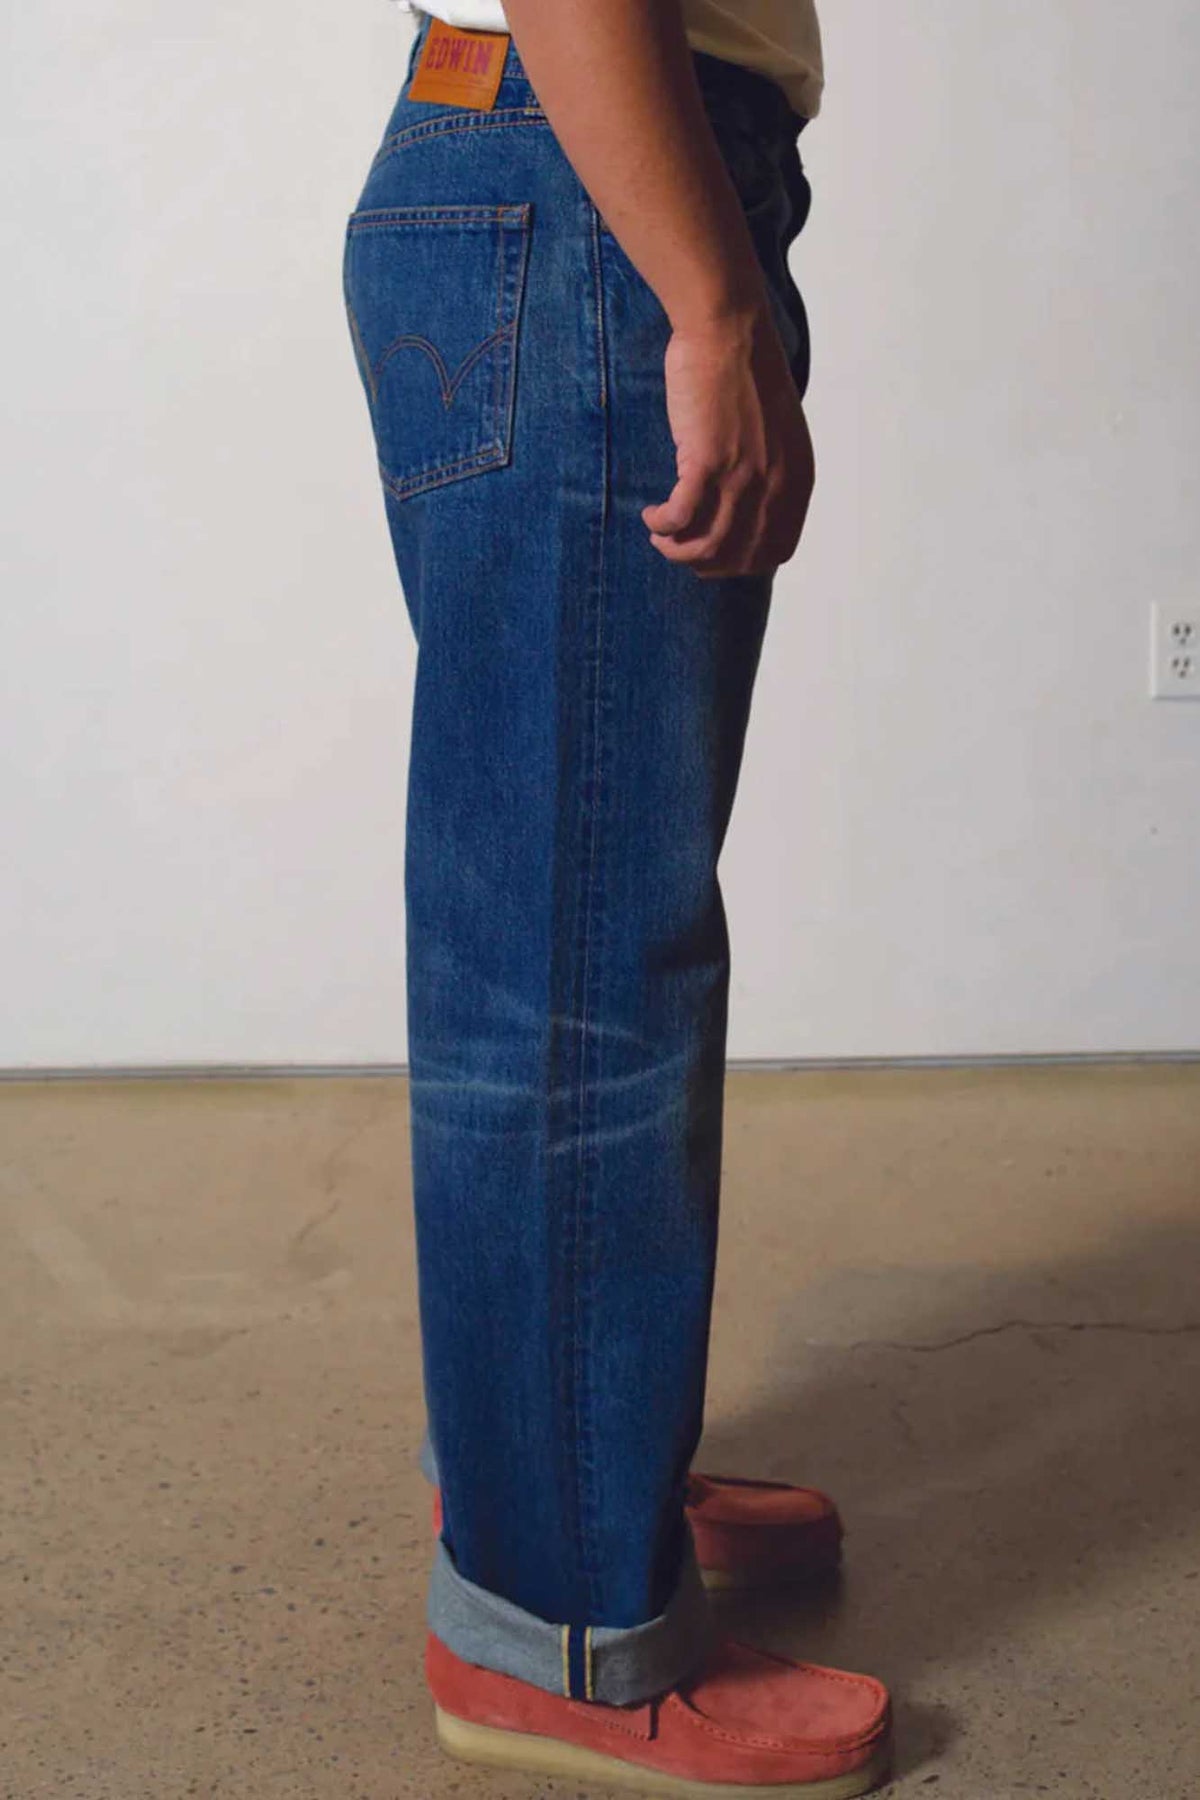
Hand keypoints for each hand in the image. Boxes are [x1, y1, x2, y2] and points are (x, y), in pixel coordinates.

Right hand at [641, 300, 813, 579]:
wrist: (729, 330)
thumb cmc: (747, 373)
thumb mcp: (779, 433)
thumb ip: (773, 472)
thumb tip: (748, 508)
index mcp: (796, 479)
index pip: (777, 550)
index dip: (742, 562)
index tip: (715, 552)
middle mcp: (774, 484)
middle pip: (739, 557)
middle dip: (704, 563)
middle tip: (679, 547)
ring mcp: (742, 475)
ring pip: (707, 546)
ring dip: (677, 550)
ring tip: (661, 535)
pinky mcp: (706, 461)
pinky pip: (680, 517)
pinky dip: (663, 524)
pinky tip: (652, 514)